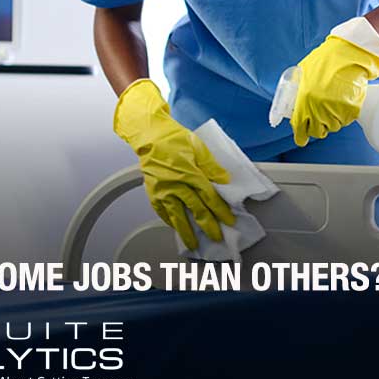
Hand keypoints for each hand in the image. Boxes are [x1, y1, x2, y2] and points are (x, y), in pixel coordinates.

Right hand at [113, 79, 235, 248]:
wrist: (150, 135)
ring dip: (187, 231)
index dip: (221, 211)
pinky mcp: (152, 192)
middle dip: (209, 226)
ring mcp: (163, 190)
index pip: (210, 198)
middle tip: (216, 237)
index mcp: (191, 174)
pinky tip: (175, 227)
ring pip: (178, 216)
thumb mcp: (198, 147)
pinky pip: (161, 211)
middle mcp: (176, 185)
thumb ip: (212, 166)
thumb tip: (224, 180)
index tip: (229, 220)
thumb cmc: (173, 138)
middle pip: (196, 210)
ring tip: (193, 243)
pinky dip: (169, 221)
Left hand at [292, 17, 378, 146]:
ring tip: (332, 103)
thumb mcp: (302, 75)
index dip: (300, 136)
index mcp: (303, 101)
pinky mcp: (351, 110)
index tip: (301, 139)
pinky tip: (342, 100)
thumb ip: (298, 93)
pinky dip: (344, 114)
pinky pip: (345, 120)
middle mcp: (318, 109)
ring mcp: (336, 111)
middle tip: (319, 118)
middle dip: (317, 127)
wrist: (348, 54)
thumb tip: (294, 107)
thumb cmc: (324, 61)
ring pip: (332, 126)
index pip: (300, 128)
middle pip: (317, 131)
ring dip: (331, 119)